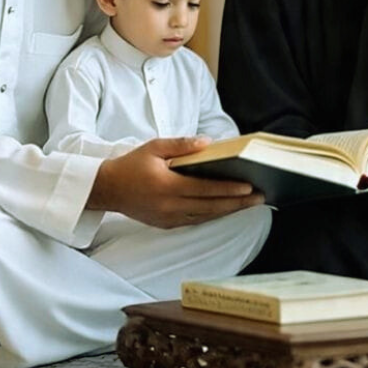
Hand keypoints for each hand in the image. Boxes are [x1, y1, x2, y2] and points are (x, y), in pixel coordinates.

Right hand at [88, 136, 264, 227]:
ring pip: (205, 216)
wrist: (107, 189)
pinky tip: (226, 209)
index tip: (249, 187)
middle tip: (260, 197)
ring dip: (228, 210)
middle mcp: (169, 206)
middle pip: (210, 207)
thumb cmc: (131, 165)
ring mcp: (168, 218)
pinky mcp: (166, 224)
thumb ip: (181, 145)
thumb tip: (207, 142)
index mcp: (167, 186)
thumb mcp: (154, 147)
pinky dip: (212, 215)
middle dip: (237, 203)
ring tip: (249, 203)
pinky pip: (195, 221)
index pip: (205, 189)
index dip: (228, 189)